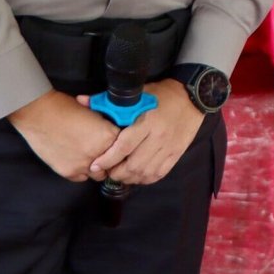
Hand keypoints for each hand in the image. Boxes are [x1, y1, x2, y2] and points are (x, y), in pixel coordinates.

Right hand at [8, 90, 120, 181]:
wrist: (39, 114)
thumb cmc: (65, 107)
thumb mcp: (94, 112)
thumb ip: (105, 127)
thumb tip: (112, 134)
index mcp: (108, 136)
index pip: (124, 147)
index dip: (119, 146)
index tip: (116, 146)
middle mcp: (99, 153)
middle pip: (113, 164)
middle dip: (110, 159)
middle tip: (102, 152)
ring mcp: (83, 165)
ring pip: (98, 174)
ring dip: (96, 167)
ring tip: (88, 156)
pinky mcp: (68, 172)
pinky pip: (81, 177)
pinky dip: (81, 171)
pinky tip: (76, 159)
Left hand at [80, 80, 202, 186]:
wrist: (193, 97)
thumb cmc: (161, 94)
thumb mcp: (136, 94)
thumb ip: (107, 100)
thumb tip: (80, 100)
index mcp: (146, 122)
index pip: (123, 147)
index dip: (107, 159)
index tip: (95, 165)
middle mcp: (158, 138)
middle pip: (133, 165)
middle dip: (116, 172)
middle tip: (107, 170)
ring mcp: (168, 148)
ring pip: (144, 173)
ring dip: (129, 178)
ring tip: (120, 174)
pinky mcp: (176, 154)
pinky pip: (158, 174)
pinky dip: (145, 178)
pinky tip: (137, 175)